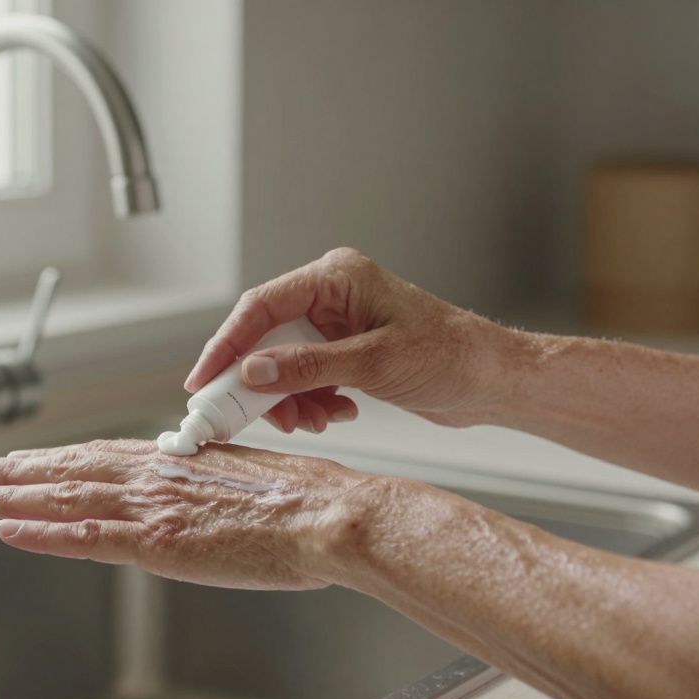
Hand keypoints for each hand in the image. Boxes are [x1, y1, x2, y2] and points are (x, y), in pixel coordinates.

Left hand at [0, 439, 392, 590]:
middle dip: (15, 471)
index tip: (21, 459)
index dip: (52, 458)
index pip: (98, 456)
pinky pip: (86, 536)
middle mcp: (155, 477)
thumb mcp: (241, 479)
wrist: (328, 513)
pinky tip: (10, 530)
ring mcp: (153, 508)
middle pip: (69, 470)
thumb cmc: (302, 500)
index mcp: (176, 462)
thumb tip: (180, 494)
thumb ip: (200, 486)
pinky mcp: (159, 543)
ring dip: (13, 496)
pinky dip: (43, 532)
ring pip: (65, 497)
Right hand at [185, 247, 522, 430]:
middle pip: (266, 338)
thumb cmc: (450, 357)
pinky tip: (336, 413)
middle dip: (261, 383)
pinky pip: (305, 376)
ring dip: (288, 398)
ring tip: (312, 421)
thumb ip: (307, 367)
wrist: (495, 381)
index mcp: (335, 277)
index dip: (226, 345)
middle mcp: (332, 295)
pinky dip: (310, 400)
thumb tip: (251, 371)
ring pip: (283, 363)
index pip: (261, 307)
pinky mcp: (346, 351)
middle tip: (255, 418)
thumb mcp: (374, 364)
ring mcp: (338, 324)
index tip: (203, 382)